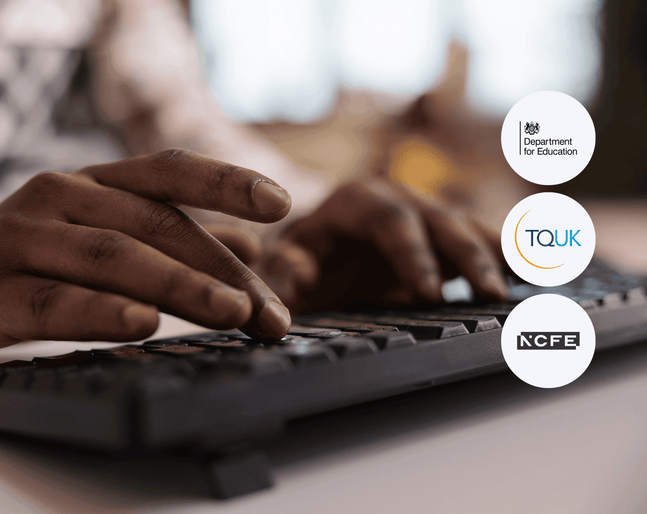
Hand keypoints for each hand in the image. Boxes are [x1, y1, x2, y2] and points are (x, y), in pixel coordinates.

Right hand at [0, 150, 292, 370]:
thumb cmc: (29, 264)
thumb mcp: (103, 240)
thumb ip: (174, 241)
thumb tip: (251, 247)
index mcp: (94, 184)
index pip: (168, 171)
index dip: (227, 182)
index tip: (281, 204)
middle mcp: (61, 196)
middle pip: (156, 225)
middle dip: (220, 270)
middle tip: (269, 311)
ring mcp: (23, 237)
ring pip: (114, 257)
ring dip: (180, 286)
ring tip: (232, 315)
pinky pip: (55, 301)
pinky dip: (103, 312)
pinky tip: (144, 325)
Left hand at [251, 178, 507, 312]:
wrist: (312, 258)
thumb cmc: (296, 261)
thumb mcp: (281, 264)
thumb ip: (285, 267)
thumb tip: (301, 273)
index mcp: (354, 200)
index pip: (390, 219)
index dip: (413, 254)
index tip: (429, 294)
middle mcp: (396, 199)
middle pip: (440, 221)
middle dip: (467, 257)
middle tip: (490, 296)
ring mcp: (423, 215)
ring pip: (467, 229)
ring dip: (498, 255)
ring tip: (530, 280)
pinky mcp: (442, 237)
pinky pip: (481, 241)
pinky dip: (508, 253)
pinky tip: (539, 268)